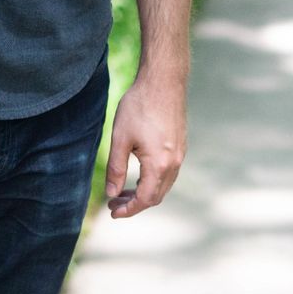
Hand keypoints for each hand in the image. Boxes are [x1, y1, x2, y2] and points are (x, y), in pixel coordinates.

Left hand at [103, 74, 186, 218]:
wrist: (163, 81)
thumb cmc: (139, 107)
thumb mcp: (120, 138)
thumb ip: (116, 168)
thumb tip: (111, 193)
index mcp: (159, 165)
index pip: (145, 199)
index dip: (128, 209)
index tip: (112, 212)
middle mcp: (174, 163)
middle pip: (156, 196)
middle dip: (134, 203)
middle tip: (114, 202)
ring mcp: (180, 154)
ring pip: (163, 185)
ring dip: (144, 192)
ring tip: (123, 190)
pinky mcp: (180, 145)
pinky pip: (168, 173)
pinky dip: (153, 180)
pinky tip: (138, 173)